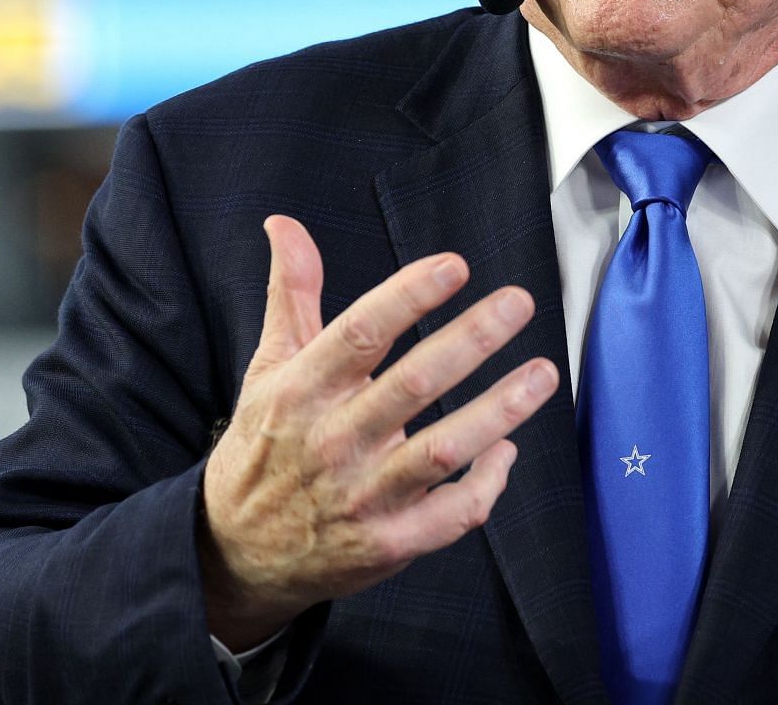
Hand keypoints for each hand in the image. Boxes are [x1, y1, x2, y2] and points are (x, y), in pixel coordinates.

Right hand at [198, 215, 558, 648]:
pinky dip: (486, 485)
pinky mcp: (387, 544)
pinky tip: (509, 450)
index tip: (454, 266)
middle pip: (411, 385)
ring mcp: (362, 497)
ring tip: (543, 372)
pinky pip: (450, 515)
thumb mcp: (269, 368)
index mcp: (302, 390)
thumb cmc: (265, 446)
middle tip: (518, 301)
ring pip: (441, 451)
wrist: (235, 554)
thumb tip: (285, 224)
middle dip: (470, 340)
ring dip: (498, 411)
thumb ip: (291, 295)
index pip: (358, 334)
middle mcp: (332, 442)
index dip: (407, 296)